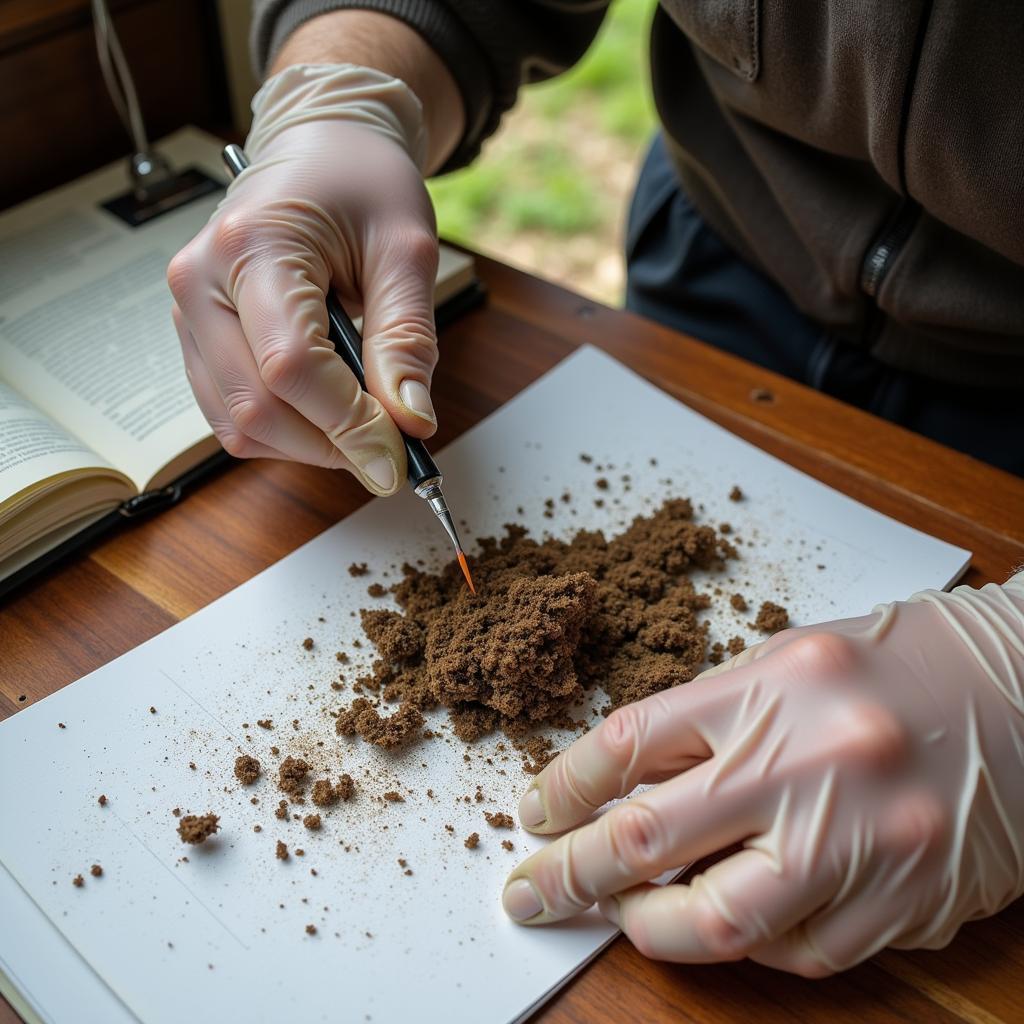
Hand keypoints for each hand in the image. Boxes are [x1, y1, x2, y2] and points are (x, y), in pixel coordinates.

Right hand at [168, 64, 439, 494]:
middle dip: (333, 445)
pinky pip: (231, 416)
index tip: (401, 457)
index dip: (349, 425)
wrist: (319, 150)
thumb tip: (411, 423)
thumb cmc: (363, 184)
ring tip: (364, 421)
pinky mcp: (195, 339)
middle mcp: (200, 281)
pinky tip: (328, 411)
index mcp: (252, 244)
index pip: (290, 365)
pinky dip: (286, 433)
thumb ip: (406, 339)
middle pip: (257, 407)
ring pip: (239, 425)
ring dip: (310, 445)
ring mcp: (188, 314)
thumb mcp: (406, 249)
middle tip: (394, 450)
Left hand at [502, 576, 1023, 975]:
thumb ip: (711, 721)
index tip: (536, 810)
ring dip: (649, 927)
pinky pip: (795, 949)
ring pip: (717, 919)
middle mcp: (811, 761)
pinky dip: (743, 941)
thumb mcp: (790, 660)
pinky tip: (724, 917)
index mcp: (773, 684)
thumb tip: (626, 787)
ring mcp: (859, 841)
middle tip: (530, 889)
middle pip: (650, 833)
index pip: (630, 744)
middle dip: (571, 870)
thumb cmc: (902, 664)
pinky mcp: (902, 903)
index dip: (564, 785)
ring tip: (622, 918)